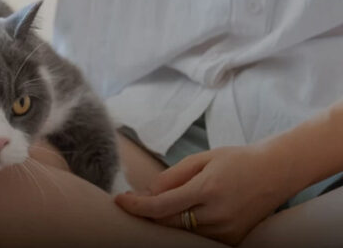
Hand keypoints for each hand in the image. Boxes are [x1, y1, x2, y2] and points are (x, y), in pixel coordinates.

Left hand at [115, 145, 297, 245]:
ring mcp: (227, 230)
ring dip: (166, 218)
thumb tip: (147, 193)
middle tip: (137, 199)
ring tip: (166, 200)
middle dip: (148, 212)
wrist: (277, 172)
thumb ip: (172, 176)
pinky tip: (184, 211)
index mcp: (208, 189)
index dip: (136, 206)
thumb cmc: (238, 160)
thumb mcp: (202, 159)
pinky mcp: (233, 238)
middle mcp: (217, 213)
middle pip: (168, 222)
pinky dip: (185, 225)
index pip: (161, 206)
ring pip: (182, 231)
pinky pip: (198, 235)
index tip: (120, 200)